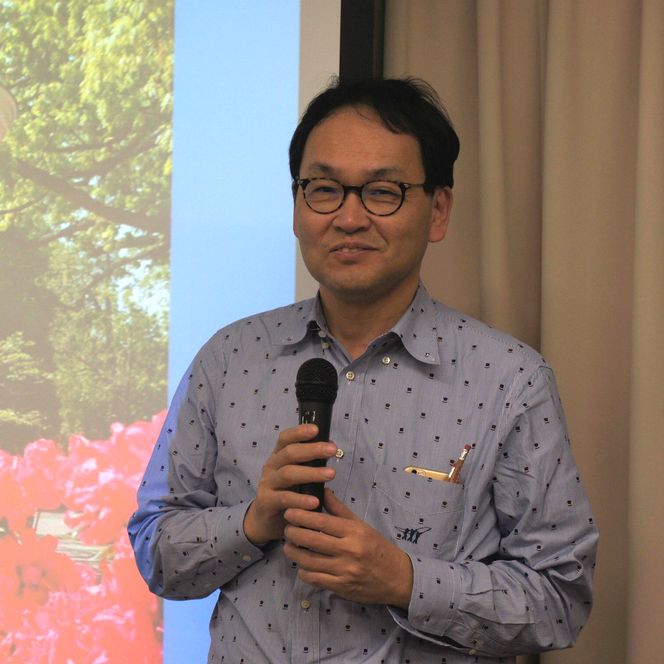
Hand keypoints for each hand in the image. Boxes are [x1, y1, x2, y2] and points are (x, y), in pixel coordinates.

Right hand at [243, 424, 337, 545]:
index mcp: (278, 457)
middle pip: (289, 453)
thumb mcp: (296, 476)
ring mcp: (267, 484)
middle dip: (312, 450)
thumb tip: (330, 449)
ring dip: (311, 473)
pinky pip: (285, 498)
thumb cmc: (286, 493)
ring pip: (288, 474)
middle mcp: (271, 467)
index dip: (299, 432)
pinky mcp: (266, 502)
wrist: (264, 520)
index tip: (316, 429)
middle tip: (332, 450)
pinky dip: (301, 499)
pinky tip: (315, 502)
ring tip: (331, 474)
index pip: (285, 439)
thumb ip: (308, 464)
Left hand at [283, 489, 413, 608]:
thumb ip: (339, 509)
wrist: (398, 578)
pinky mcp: (341, 587)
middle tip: (286, 528)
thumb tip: (322, 491)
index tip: (289, 512)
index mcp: (354, 532)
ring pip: (309, 561)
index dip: (301, 516)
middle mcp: (349, 551)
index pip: (321, 522)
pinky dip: (303, 571)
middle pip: (312, 540)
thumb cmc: (377, 547)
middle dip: (293, 533)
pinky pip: (314, 579)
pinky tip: (302, 564)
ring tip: (289, 546)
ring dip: (294, 553)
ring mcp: (344, 571)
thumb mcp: (361, 525)